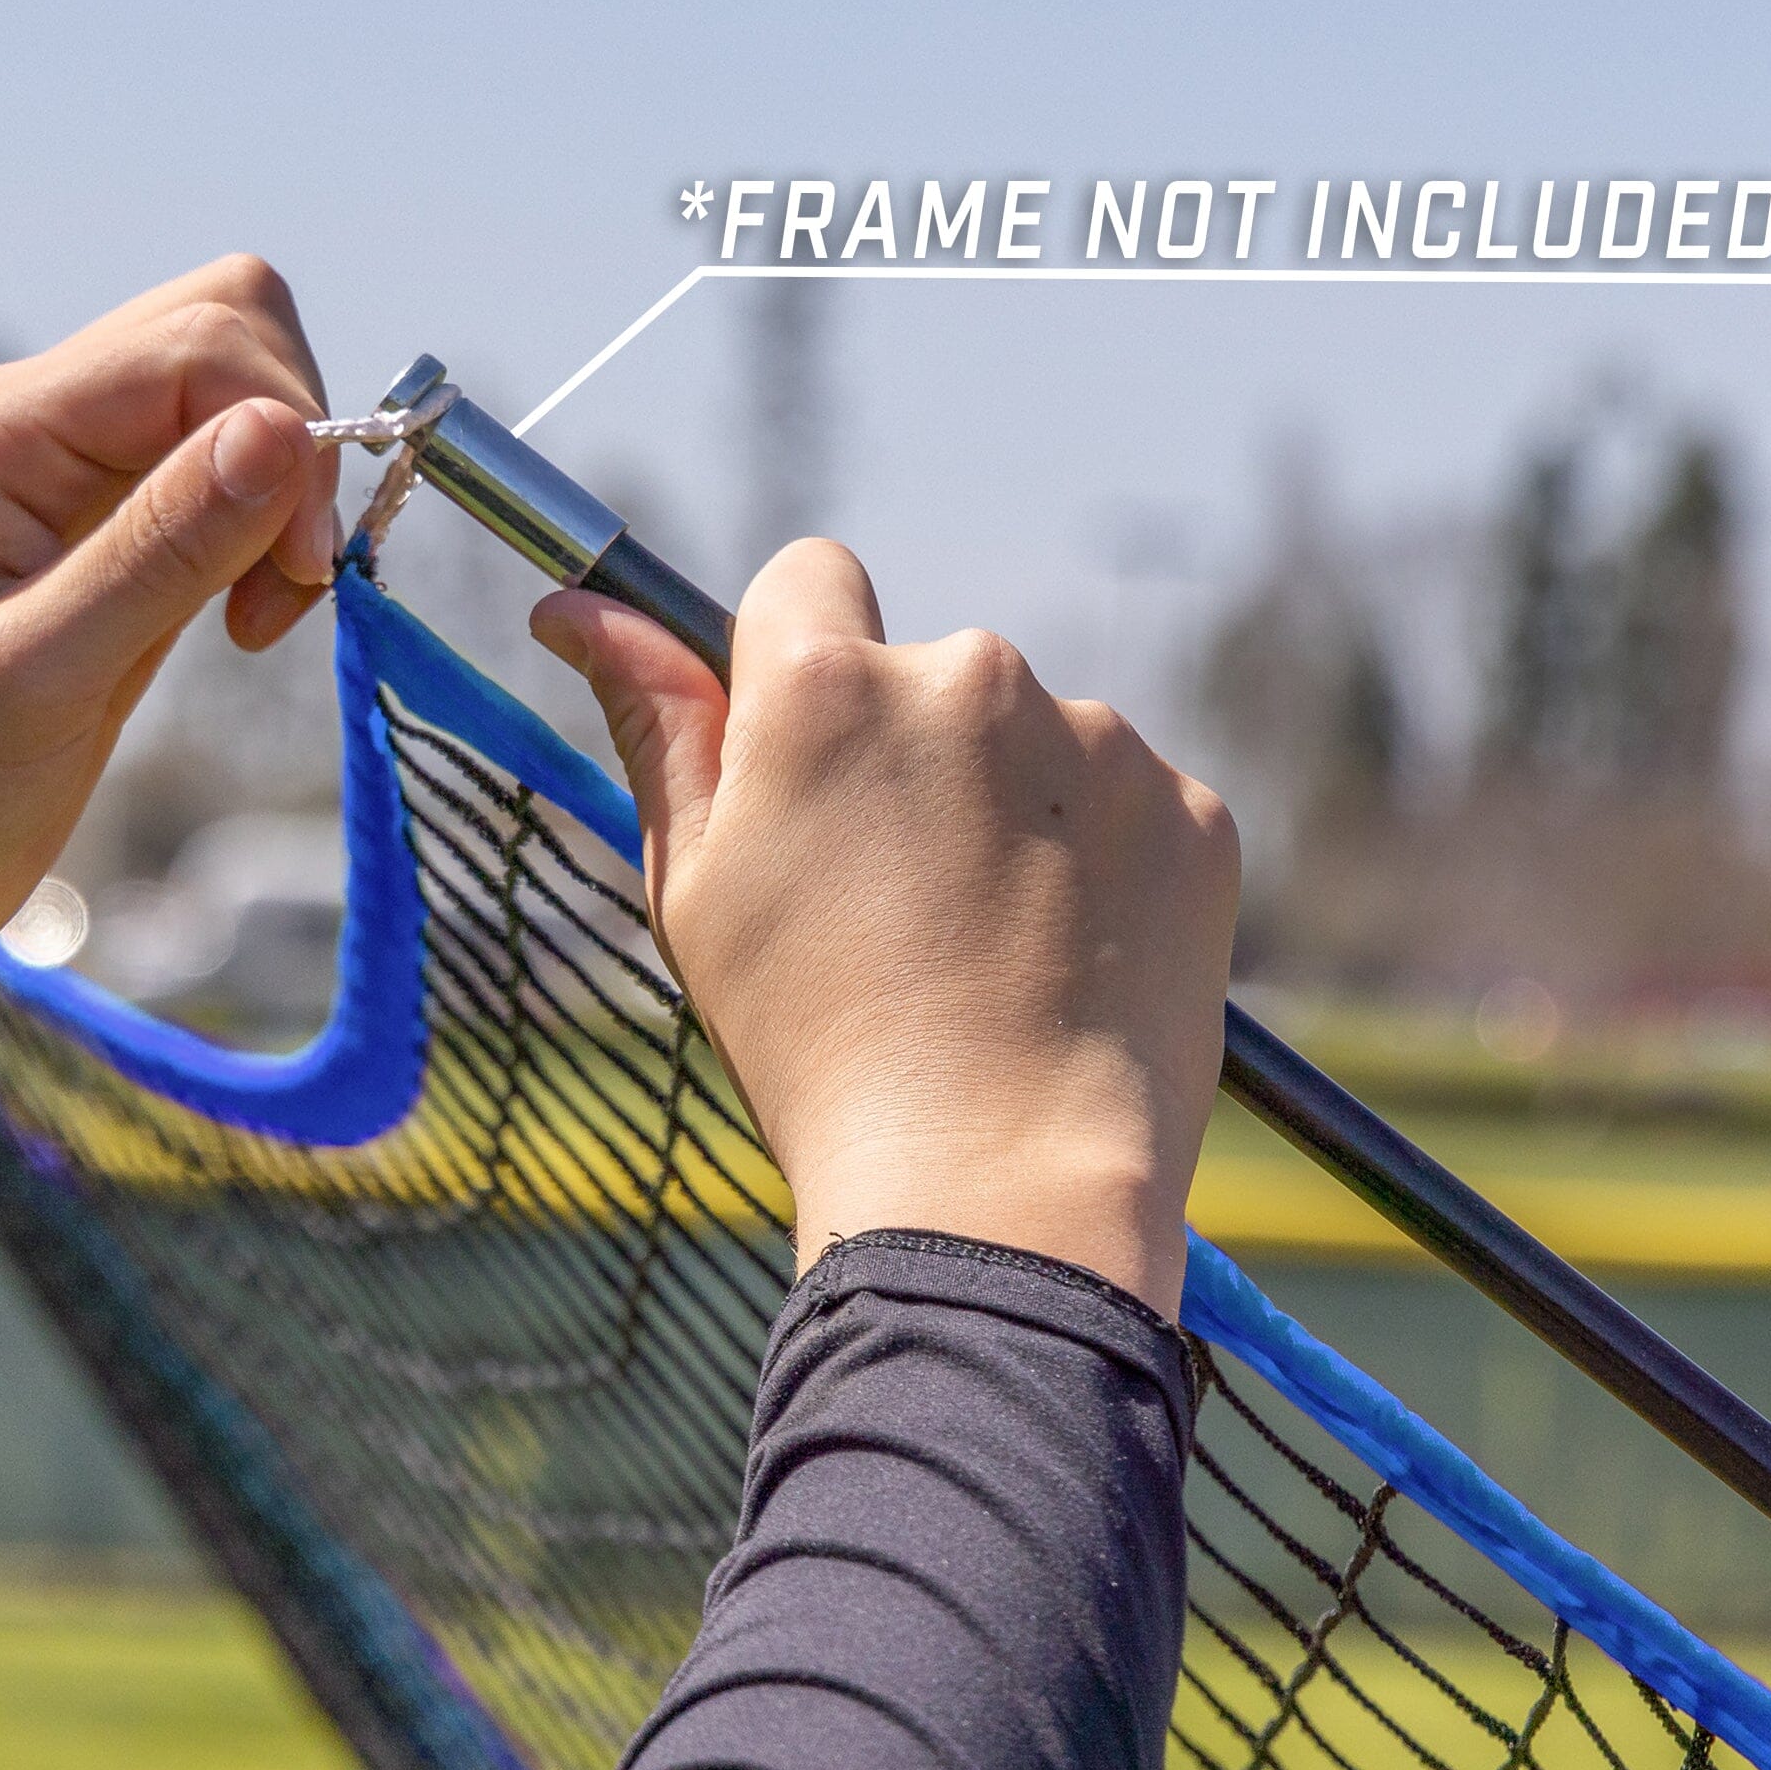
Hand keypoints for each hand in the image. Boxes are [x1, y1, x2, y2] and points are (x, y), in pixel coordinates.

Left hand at [0, 256, 339, 1066]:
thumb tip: (287, 432)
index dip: (285, 433)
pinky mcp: (105, 534)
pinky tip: (242, 622)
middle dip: (295, 446)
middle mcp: (29, 427)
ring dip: (287, 496)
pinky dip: (267, 535)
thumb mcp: (34, 679)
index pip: (196, 344)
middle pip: (222, 334)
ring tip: (258, 619)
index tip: (300, 574)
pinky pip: (223, 480)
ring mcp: (66, 475)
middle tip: (286, 586)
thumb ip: (160, 550)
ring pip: (235, 401)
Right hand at [533, 541, 1237, 1320]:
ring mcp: (1100, 740)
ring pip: (1036, 747)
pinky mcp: (1192, 811)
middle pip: (928, 674)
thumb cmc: (816, 1049)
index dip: (795, 665)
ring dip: (1012, 814)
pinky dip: (1103, 871)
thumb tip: (578, 608)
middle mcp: (973, 674)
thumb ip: (654, 724)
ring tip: (987, 958)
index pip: (806, 580)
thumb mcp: (696, 888)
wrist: (1000, 1190)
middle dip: (910, 758)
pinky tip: (1068, 970)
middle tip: (894, 909)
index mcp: (828, 683)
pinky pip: (1131, 811)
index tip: (806, 760)